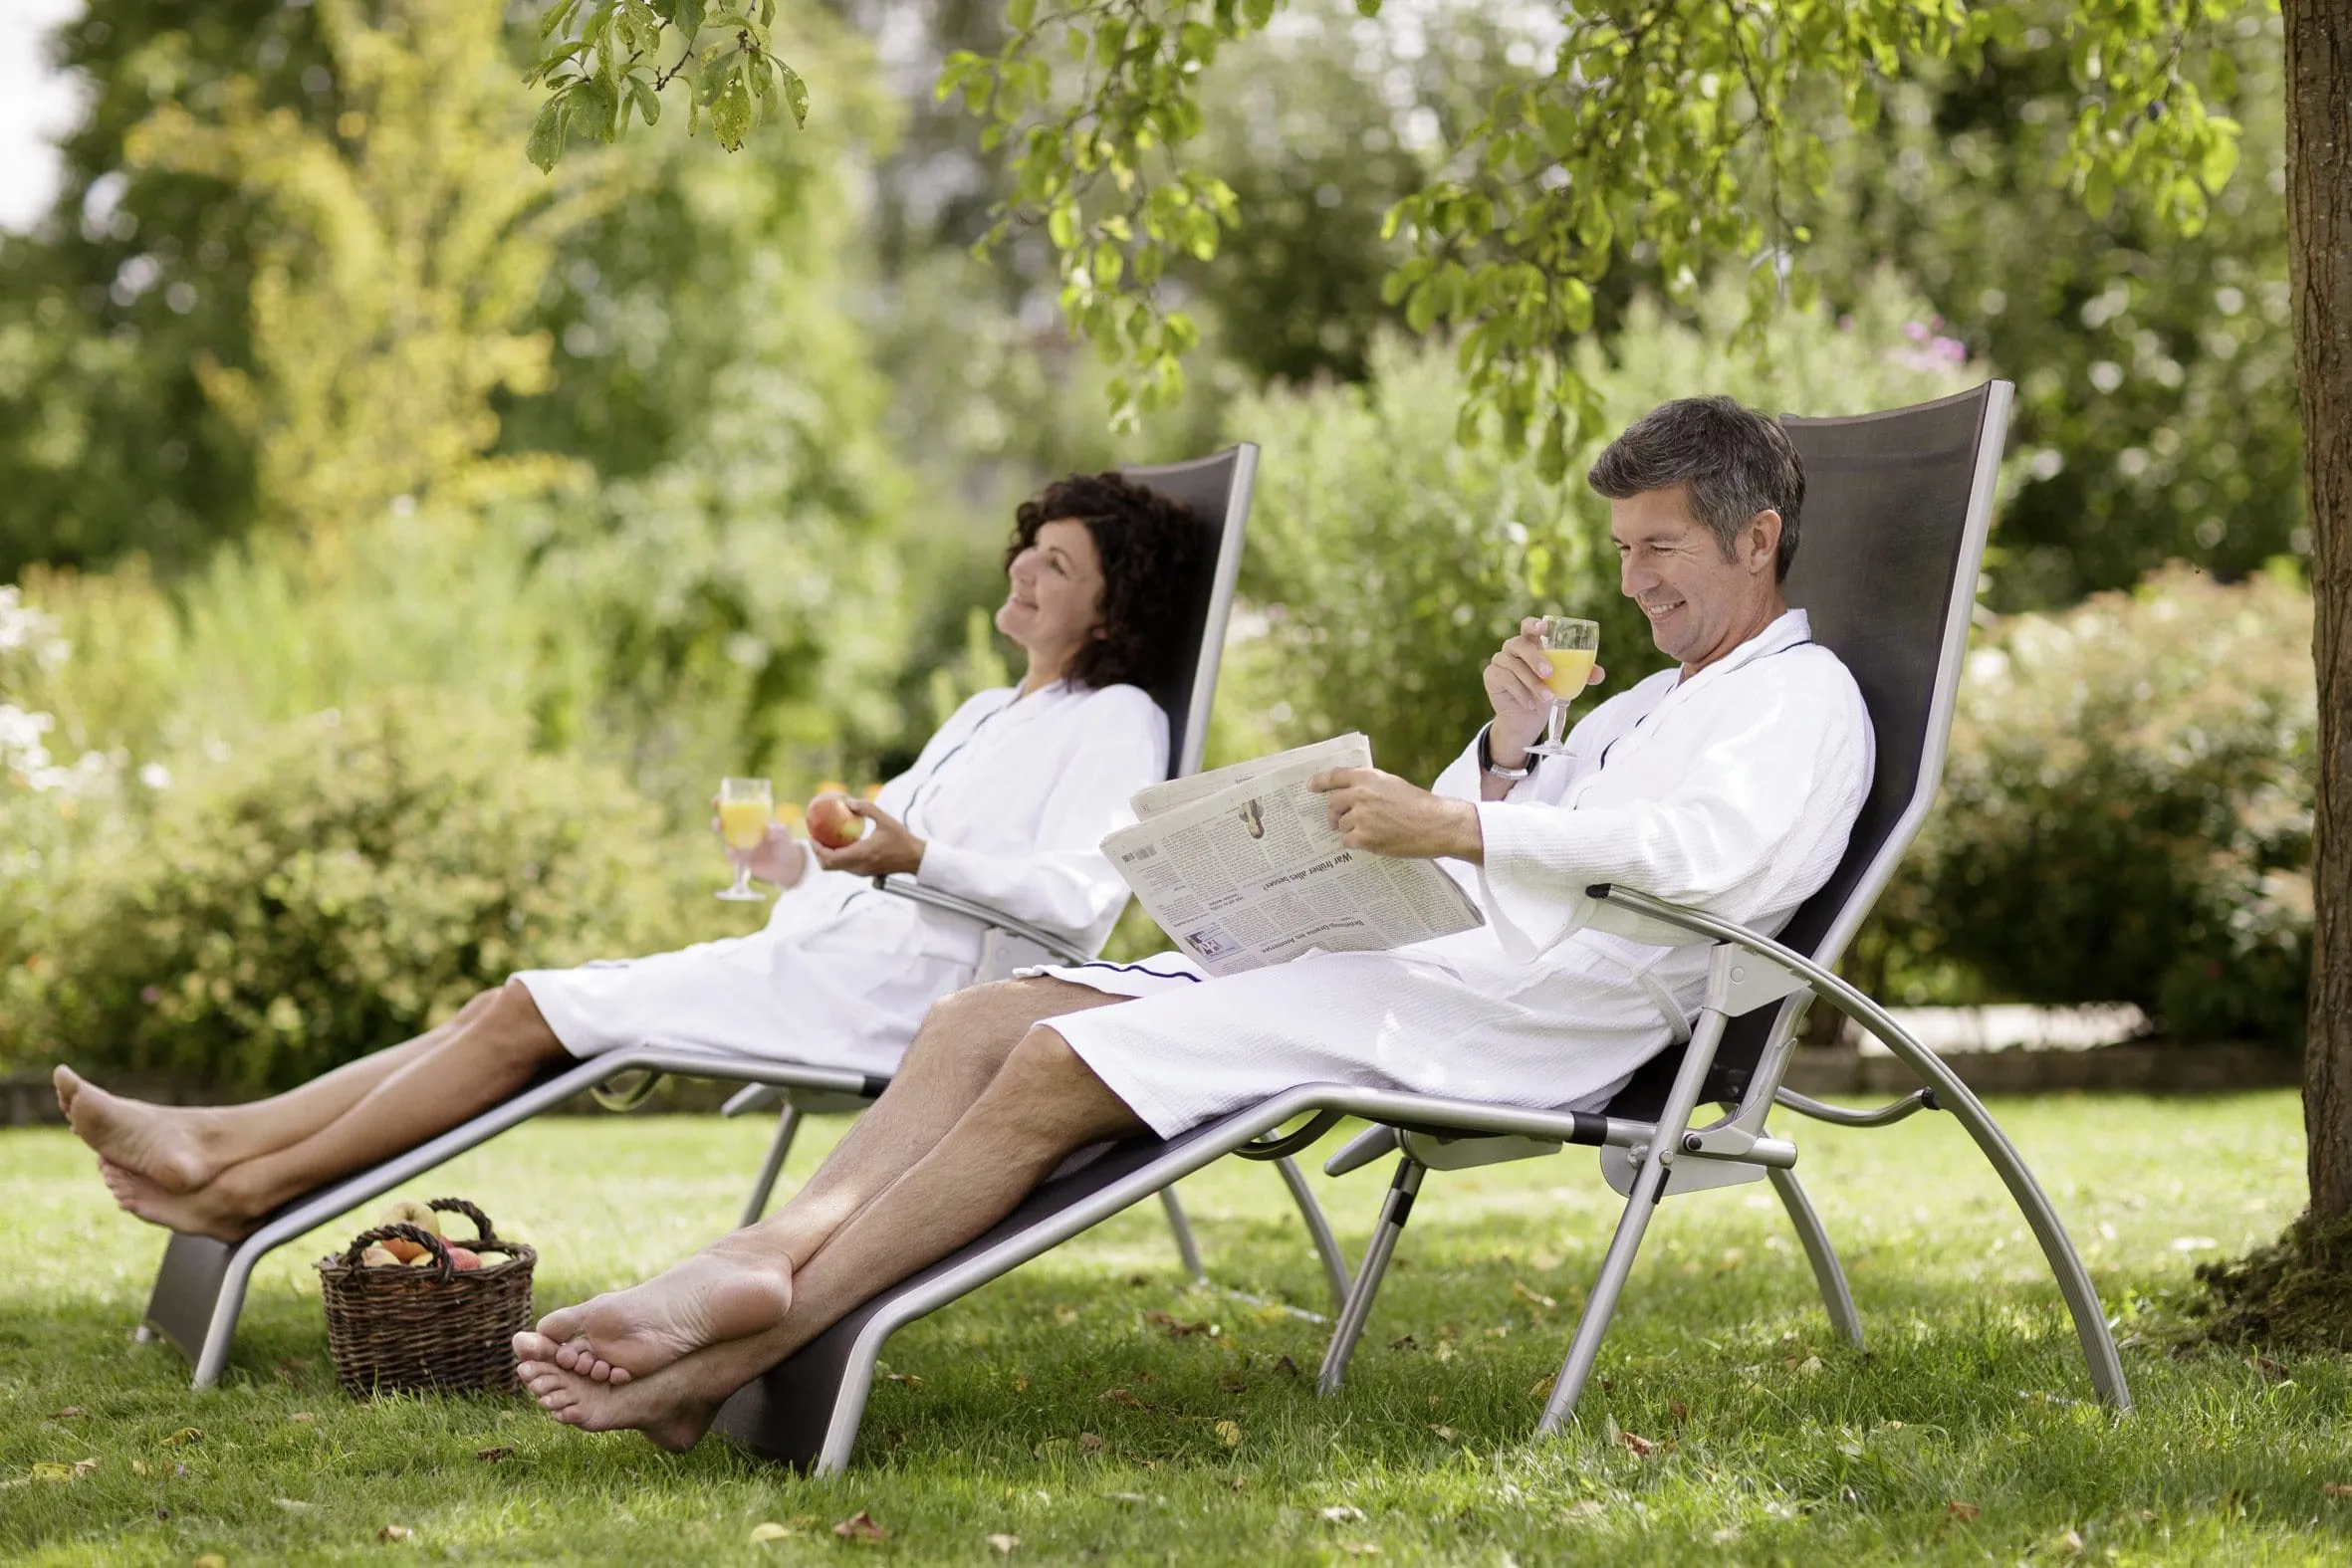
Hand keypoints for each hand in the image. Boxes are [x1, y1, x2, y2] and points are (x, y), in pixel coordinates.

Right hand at [710, 806, 808, 888]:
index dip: (723, 802)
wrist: (786, 864)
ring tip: (726, 841)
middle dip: (717, 821)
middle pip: (723, 824)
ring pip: (725, 839)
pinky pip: (732, 856)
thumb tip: (767, 829)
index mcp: (749, 818)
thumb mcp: (783, 833)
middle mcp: (741, 830)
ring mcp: (739, 845)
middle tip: (718, 821)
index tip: (718, 799)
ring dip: (723, 841)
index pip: (733, 808)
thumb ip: (777, 830)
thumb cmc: (783, 842)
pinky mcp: (741, 859)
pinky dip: (731, 854)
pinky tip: (734, 852)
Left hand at [809, 799, 926, 878]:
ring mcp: (861, 872)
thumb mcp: (885, 819)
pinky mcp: (865, 872)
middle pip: (828, 866)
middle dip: (818, 854)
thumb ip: (866, 808)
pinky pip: (846, 866)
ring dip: (828, 856)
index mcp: (860, 855)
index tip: (812, 837)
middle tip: (815, 838)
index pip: (830, 858)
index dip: (817, 849)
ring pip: (836, 867)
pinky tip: (842, 843)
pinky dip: (839, 857)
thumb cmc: (901, 839)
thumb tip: (848, 801)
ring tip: (825, 840)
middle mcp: (858, 867)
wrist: (915, 859)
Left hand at [1309, 767, 1482, 863]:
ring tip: (1373, 831)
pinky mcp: (1364, 837)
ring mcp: (1360, 816)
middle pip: (1332, 803)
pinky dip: (1356, 843)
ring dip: (1351, 829)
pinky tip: (1373, 842)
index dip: (1320, 781)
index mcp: (1368, 777)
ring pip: (1341, 825)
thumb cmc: (1419, 805)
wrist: (1437, 824)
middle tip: (1338, 821)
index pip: (1335, 776)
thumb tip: (1348, 794)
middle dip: (1335, 813)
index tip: (1311, 786)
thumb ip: (1369, 785)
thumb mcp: (1392, 784)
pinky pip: (1347, 841)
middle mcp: (1361, 794)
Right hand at [1483, 616, 1604, 767]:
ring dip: (1531, 683)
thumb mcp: (1565, 682)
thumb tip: (1599, 674)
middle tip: (1549, 673)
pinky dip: (1520, 693)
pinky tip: (1530, 704)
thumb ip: (1580, 675)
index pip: (1527, 626)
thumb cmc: (1545, 692)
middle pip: (1520, 644)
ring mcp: (1500, 660)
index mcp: (1531, 643)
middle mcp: (1513, 648)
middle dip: (1535, 658)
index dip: (1534, 624)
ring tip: (1546, 698)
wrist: (1526, 718)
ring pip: (1514, 666)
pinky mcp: (1492, 676)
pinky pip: (1505, 680)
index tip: (1544, 628)